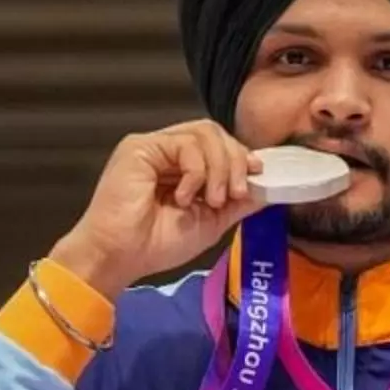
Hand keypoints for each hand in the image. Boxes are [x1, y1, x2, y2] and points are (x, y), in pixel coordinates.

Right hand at [49, 120, 264, 298]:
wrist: (121, 256)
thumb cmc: (157, 244)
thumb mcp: (211, 222)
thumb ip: (239, 202)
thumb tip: (268, 187)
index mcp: (184, 167)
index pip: (221, 145)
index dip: (242, 156)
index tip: (258, 175)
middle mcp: (169, 152)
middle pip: (216, 134)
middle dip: (236, 161)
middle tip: (236, 194)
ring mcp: (155, 147)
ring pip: (205, 134)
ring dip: (220, 167)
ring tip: (213, 199)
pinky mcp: (140, 147)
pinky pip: (184, 144)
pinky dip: (196, 171)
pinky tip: (185, 196)